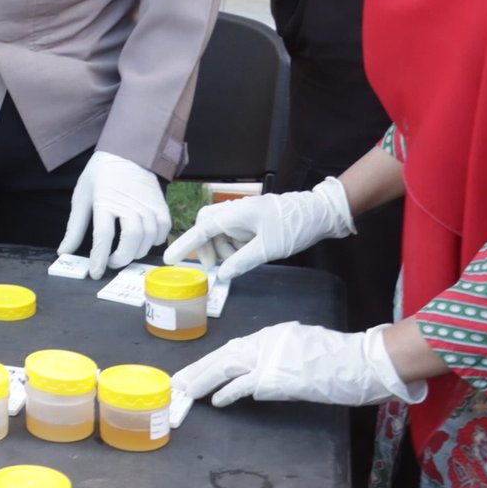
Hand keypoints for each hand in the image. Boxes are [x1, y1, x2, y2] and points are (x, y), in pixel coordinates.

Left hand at [57, 151, 170, 278]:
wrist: (126, 152)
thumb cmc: (100, 175)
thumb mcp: (81, 196)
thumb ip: (74, 227)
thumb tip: (64, 251)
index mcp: (104, 200)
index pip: (103, 235)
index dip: (99, 258)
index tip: (95, 273)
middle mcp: (128, 202)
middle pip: (131, 238)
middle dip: (122, 258)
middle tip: (111, 263)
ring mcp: (147, 203)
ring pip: (148, 237)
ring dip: (137, 252)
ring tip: (125, 254)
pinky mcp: (160, 204)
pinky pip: (163, 230)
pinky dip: (155, 241)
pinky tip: (143, 242)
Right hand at [163, 175, 353, 279]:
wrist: (317, 214)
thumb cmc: (292, 228)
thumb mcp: (267, 249)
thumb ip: (241, 262)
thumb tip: (221, 275)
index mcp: (234, 215)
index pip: (202, 230)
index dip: (184, 244)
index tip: (169, 259)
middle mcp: (234, 213)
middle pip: (206, 227)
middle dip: (206, 247)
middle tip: (214, 268)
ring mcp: (242, 216)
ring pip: (220, 233)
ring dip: (224, 249)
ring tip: (240, 261)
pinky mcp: (250, 222)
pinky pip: (233, 234)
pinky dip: (234, 247)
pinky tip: (248, 254)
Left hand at [172, 322, 426, 411]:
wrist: (358, 360)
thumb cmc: (337, 356)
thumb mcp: (301, 345)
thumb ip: (279, 353)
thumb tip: (263, 372)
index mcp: (271, 333)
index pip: (234, 348)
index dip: (214, 361)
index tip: (198, 371)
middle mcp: (265, 340)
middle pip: (224, 355)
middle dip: (199, 369)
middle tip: (179, 380)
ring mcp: (269, 358)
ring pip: (226, 367)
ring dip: (204, 380)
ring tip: (185, 390)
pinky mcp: (276, 376)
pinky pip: (245, 385)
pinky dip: (228, 392)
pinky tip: (215, 401)